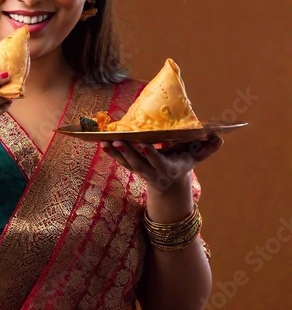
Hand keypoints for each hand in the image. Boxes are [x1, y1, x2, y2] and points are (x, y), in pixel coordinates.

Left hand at [100, 135, 222, 192]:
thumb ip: (206, 148)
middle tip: (118, 140)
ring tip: (106, 141)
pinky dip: (111, 153)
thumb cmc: (182, 163)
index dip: (151, 155)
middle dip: (128, 153)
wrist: (170, 184)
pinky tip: (102, 142)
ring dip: (115, 153)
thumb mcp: (195, 158)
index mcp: (169, 169)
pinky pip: (120, 161)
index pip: (159, 162)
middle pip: (138, 163)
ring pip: (126, 163)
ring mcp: (141, 171)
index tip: (144, 145)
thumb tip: (220, 138)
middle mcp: (153, 172)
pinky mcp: (132, 168)